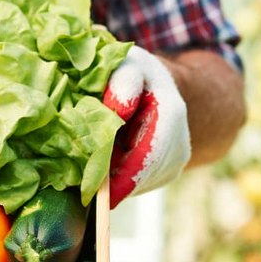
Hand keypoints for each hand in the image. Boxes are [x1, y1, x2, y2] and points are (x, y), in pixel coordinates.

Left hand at [103, 46, 190, 208]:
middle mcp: (180, 144)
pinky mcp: (167, 174)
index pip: (148, 156)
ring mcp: (176, 163)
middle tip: (80, 184)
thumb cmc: (134, 73)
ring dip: (113, 181)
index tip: (98, 196)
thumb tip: (118, 110)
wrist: (157, 87)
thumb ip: (123, 81)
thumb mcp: (127, 65)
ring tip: (91, 165)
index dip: (123, 178)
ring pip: (139, 184)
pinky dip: (119, 180)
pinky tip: (106, 163)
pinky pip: (138, 185)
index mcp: (170, 115)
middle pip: (142, 176)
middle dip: (110, 182)